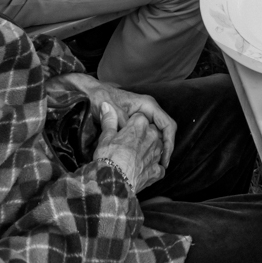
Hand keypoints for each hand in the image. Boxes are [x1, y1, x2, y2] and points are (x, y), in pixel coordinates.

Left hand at [52, 73, 175, 165]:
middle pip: (165, 132)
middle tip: (159, 168)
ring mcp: (143, 118)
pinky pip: (147, 138)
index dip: (169, 142)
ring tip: (150, 168)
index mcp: (147, 105)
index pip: (167, 124)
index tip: (164, 159)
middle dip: (164, 150)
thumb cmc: (101, 98)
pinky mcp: (136, 126)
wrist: (92, 94)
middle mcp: (148, 111)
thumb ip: (120, 119)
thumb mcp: (110, 108)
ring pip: (157, 137)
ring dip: (156, 151)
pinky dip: (147, 150)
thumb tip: (128, 134)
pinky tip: (141, 162)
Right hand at [93, 103, 164, 192]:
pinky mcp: (157, 170)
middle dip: (142, 136)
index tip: (123, 132)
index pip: (139, 118)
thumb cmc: (107, 158)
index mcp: (140, 124)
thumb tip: (105, 105)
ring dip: (149, 150)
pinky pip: (159, 168)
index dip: (131, 125)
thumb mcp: (105, 137)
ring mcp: (156, 153)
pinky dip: (153, 169)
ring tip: (135, 158)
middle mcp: (152, 136)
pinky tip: (144, 171)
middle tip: (128, 146)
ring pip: (157, 147)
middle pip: (150, 131)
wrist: (113, 183)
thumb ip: (109, 119)